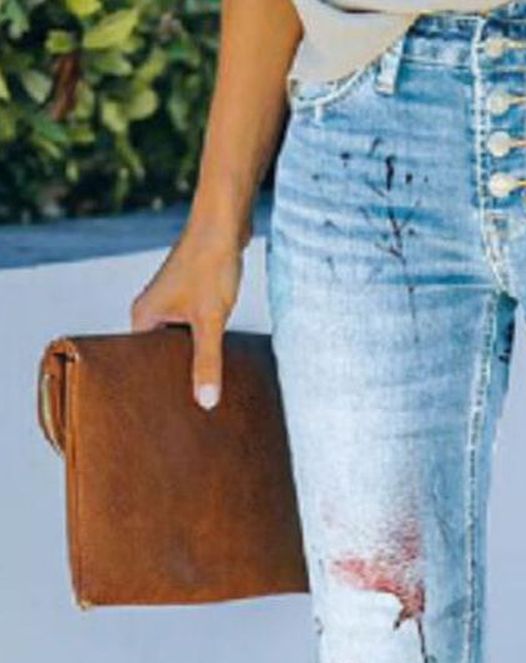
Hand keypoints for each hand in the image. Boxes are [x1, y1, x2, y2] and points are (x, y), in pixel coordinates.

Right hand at [131, 220, 244, 409]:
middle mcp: (150, 312)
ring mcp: (169, 305)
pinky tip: (216, 364)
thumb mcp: (210, 321)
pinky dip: (201, 347)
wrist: (224, 221)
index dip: (153, 389)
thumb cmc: (211, 264)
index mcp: (142, 318)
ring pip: (176, 346)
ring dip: (190, 363)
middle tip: (188, 413)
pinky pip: (190, 333)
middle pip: (157, 358)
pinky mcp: (188, 299)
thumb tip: (206, 402)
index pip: (137, 366)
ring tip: (203, 395)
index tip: (166, 416)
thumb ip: (207, 362)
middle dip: (174, 380)